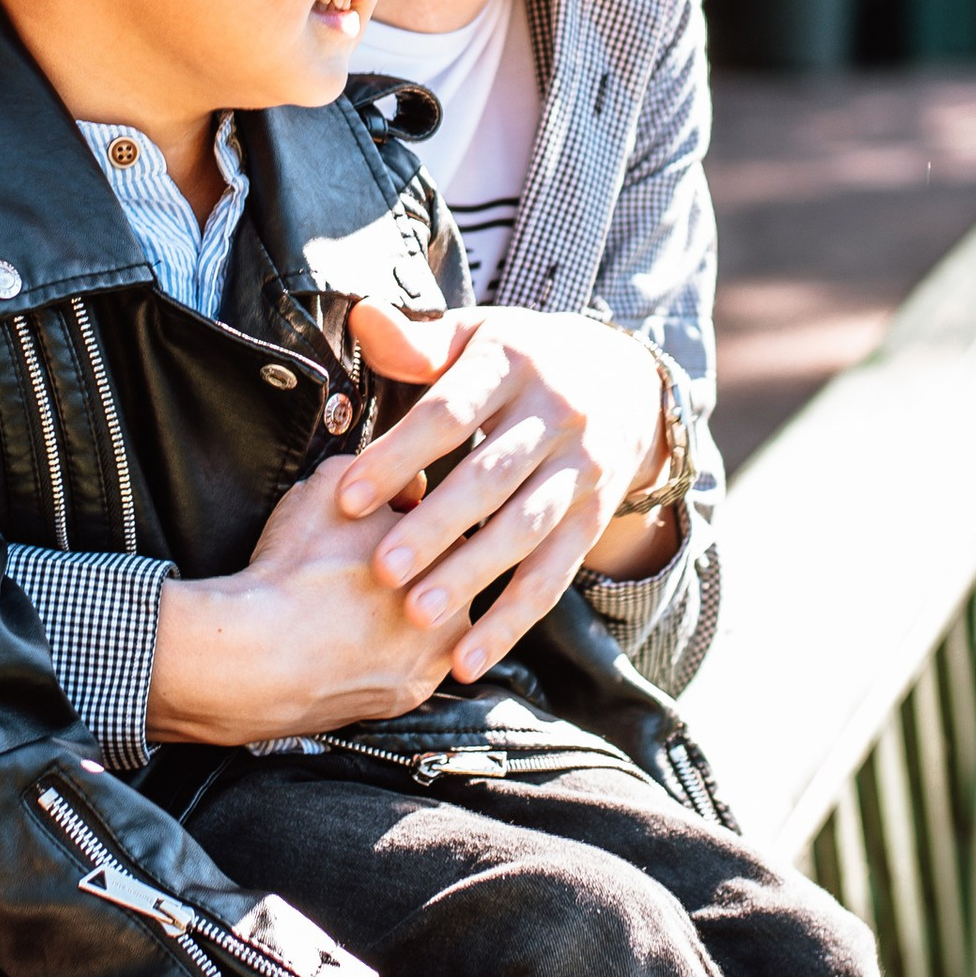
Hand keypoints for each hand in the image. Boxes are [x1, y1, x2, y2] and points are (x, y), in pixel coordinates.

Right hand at [143, 456, 461, 745]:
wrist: (259, 655)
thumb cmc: (294, 567)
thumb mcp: (331, 488)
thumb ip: (383, 472)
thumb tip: (412, 484)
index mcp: (449, 547)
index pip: (448, 523)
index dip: (414, 521)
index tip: (383, 527)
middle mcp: (458, 604)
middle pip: (448, 575)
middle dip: (419, 567)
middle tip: (367, 565)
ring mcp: (436, 656)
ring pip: (431, 624)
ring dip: (406, 614)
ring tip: (357, 606)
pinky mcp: (410, 696)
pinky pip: (408, 666)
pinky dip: (387, 655)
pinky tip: (354, 641)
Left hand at [335, 305, 678, 688]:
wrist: (627, 380)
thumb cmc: (524, 359)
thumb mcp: (478, 335)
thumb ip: (418, 341)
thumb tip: (362, 317)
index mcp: (514, 362)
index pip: (450, 412)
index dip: (399, 455)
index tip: (348, 499)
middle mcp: (557, 415)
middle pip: (490, 477)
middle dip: (436, 526)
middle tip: (381, 569)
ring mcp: (581, 470)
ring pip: (524, 530)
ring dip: (473, 576)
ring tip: (420, 615)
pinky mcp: (593, 519)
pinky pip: (552, 577)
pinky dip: (511, 622)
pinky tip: (468, 660)